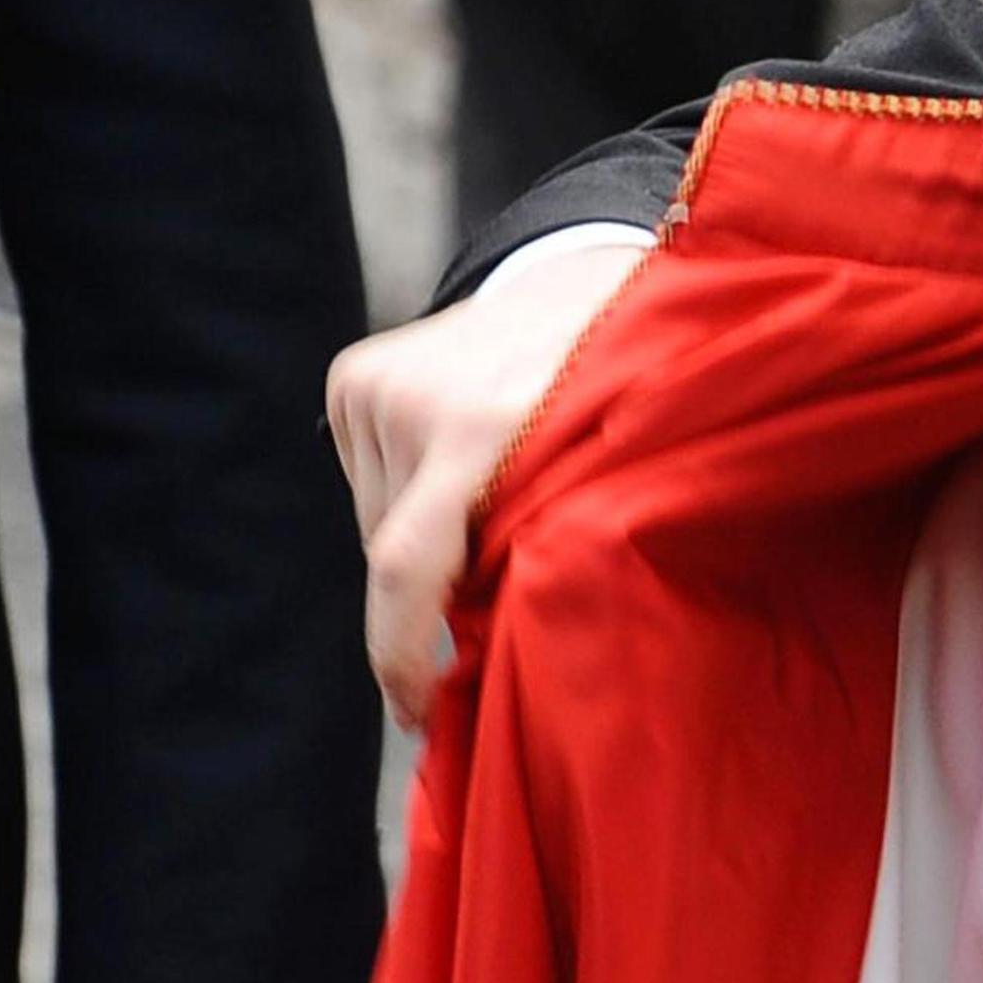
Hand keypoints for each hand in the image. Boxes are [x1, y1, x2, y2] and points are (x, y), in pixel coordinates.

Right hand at [326, 234, 647, 724]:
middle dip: (436, 594)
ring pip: (379, 521)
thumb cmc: (628, 383)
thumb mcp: (610, 469)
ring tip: (498, 500)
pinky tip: (469, 466)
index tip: (421, 710)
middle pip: (391, 552)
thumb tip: (485, 651)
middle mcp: (412, 396)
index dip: (402, 656)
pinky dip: (414, 499)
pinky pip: (372, 480)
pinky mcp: (354, 377)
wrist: (598, 273)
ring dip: (429, 542)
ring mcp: (374, 382)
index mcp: (482, 421)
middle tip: (494, 593)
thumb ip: (550, 542)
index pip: (404, 566)